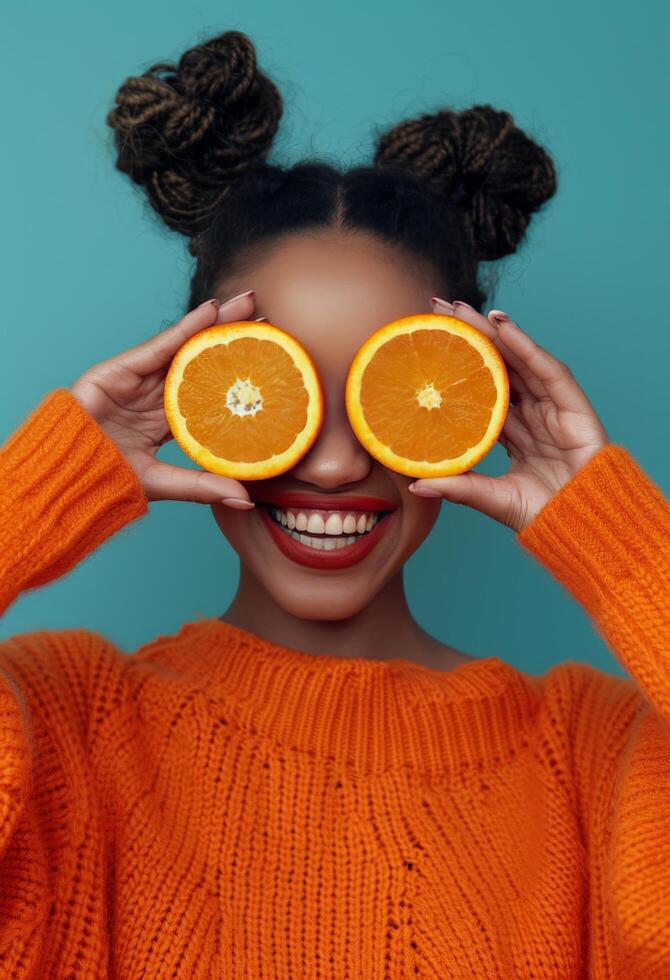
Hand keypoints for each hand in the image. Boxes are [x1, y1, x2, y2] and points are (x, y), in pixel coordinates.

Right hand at [69, 290, 259, 507]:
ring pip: (187, 346)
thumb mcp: (165, 482)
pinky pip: (162, 344)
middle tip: (268, 321)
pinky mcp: (123, 368)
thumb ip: (202, 486)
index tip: (273, 364)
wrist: (67, 474)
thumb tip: (245, 500)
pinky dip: (188, 326)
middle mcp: (159, 395)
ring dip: (218, 324)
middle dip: (235, 340)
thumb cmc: (107, 479)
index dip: (240, 377)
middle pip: (204, 362)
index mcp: (171, 420)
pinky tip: (213, 311)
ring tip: (249, 305)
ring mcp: (141, 380)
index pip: (213, 392)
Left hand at [408, 300, 610, 532]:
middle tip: (439, 309)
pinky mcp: (574, 407)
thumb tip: (415, 484)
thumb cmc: (541, 514)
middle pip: (498, 365)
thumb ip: (457, 486)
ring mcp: (554, 408)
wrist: (581, 528)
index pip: (481, 389)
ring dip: (494, 331)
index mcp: (513, 432)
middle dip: (471, 336)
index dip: (457, 366)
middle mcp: (532, 414)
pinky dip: (526, 347)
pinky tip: (503, 328)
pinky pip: (547, 370)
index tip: (428, 344)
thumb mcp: (490, 497)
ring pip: (520, 360)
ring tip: (464, 309)